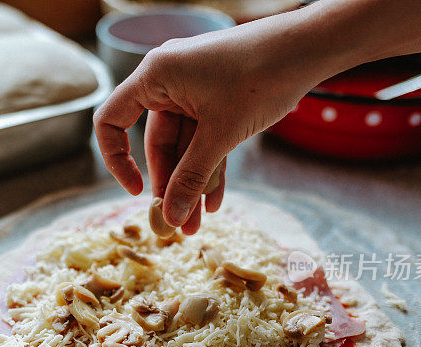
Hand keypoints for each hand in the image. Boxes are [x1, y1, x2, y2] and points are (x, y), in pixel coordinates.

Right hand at [94, 9, 348, 232]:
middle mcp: (167, 80)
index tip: (137, 190)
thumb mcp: (221, 134)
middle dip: (170, 185)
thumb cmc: (261, 77)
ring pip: (184, 146)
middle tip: (178, 224)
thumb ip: (192, 176)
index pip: (111, 120)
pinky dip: (210, 166)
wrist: (309, 48)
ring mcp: (193, 89)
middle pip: (156, 142)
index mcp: (154, 76)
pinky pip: (204, 138)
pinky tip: (216, 200)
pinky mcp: (216, 97)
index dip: (116, 159)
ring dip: (192, 182)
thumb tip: (170, 218)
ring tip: (197, 223)